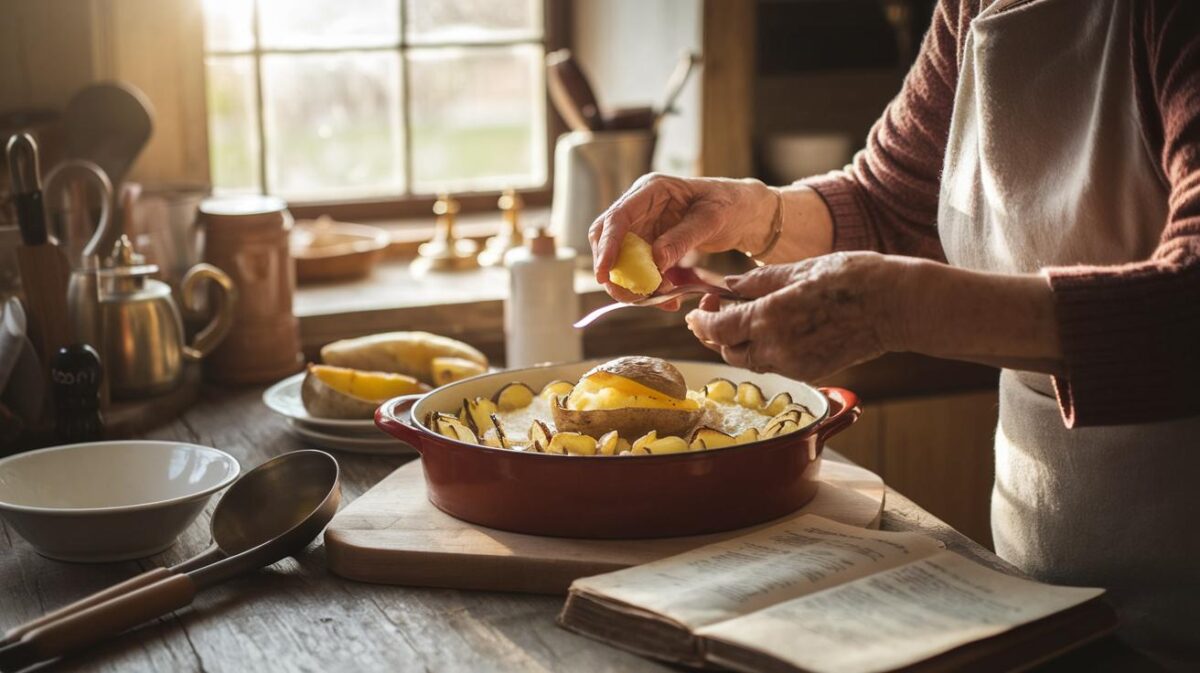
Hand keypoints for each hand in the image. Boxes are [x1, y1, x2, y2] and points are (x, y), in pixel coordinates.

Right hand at [589, 173, 777, 302]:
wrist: (744, 213)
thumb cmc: (730, 205)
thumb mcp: (712, 219)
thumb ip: (683, 238)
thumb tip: (655, 261)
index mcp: (651, 190)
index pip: (617, 218)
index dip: (606, 246)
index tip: (604, 274)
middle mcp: (640, 208)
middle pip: (607, 239)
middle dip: (612, 271)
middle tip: (626, 296)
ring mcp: (644, 227)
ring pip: (621, 259)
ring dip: (633, 283)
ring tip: (661, 300)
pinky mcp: (650, 246)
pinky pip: (640, 270)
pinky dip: (650, 287)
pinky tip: (671, 299)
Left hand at [685, 252, 910, 380]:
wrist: (898, 306)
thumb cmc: (854, 278)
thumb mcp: (801, 269)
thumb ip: (759, 281)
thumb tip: (728, 286)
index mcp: (772, 317)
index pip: (718, 329)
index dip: (701, 322)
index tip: (697, 311)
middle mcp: (778, 347)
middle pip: (729, 350)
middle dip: (716, 333)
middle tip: (718, 310)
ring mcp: (795, 364)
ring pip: (750, 361)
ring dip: (739, 344)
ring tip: (744, 318)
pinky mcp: (811, 372)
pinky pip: (773, 365)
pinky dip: (763, 351)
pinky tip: (771, 330)